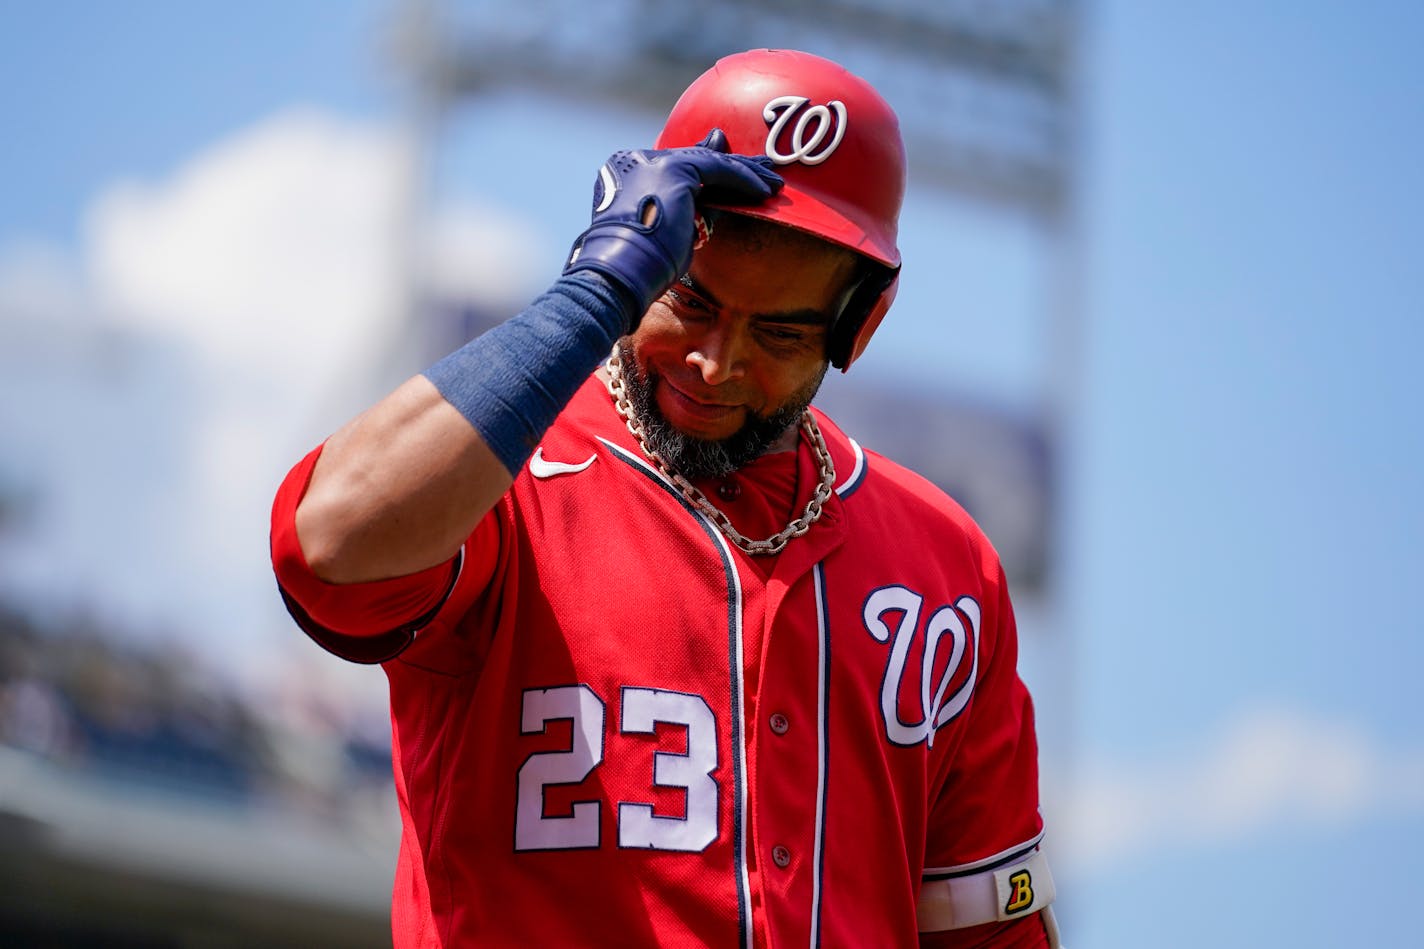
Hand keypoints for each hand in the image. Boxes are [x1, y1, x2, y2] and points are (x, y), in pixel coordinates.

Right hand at [563, 129, 782, 328]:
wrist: (619, 272)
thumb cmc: (640, 268)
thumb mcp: (665, 234)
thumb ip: (689, 210)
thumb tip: (716, 203)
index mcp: (626, 174)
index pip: (679, 166)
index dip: (713, 172)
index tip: (739, 179)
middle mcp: (638, 160)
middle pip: (696, 160)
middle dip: (734, 169)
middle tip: (764, 174)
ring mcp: (654, 161)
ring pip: (710, 161)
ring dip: (746, 173)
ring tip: (774, 184)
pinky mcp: (674, 169)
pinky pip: (719, 169)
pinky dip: (744, 179)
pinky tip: (764, 190)